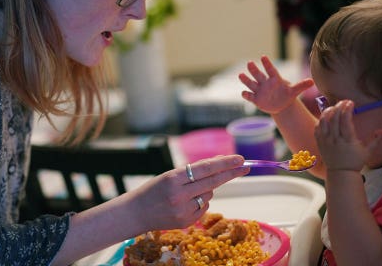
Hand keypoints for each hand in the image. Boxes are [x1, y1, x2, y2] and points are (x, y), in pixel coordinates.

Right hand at [129, 155, 248, 230]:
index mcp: (172, 179)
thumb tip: (220, 163)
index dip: (224, 163)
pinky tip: (184, 203)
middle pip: (213, 182)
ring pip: (209, 194)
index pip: (205, 169)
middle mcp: (179, 195)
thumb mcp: (169, 175)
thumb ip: (193, 171)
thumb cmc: (153, 190)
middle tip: (245, 167)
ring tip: (185, 192)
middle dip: (231, 173)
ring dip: (206, 189)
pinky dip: (200, 202)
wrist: (135, 213)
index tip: (239, 159)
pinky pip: (203, 207)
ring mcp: (183, 211)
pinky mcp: (187, 222)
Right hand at [239, 55, 314, 114]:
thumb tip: (312, 81)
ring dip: (246, 79)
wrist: (280, 104)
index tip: (263, 57)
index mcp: (274, 79)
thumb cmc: (287, 95)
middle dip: (254, 69)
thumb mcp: (294, 91)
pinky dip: (246, 94)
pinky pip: (250, 96)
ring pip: (251, 83)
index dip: (267, 64)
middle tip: (250, 63)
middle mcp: (265, 83)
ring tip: (240, 74)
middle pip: (258, 74)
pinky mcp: (255, 99)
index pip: (270, 70)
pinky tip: (244, 93)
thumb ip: (301, 86)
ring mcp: (259, 90)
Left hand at [314, 100, 381, 171]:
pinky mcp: (319, 142)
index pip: (345, 121)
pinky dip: (321, 120)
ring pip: (323, 121)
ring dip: (328, 111)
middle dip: (339, 106)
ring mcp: (326, 141)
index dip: (347, 109)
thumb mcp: (368, 151)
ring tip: (334, 106)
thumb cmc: (355, 162)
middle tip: (344, 101)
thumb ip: (376, 139)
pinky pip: (317, 128)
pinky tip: (326, 116)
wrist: (341, 173)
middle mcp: (335, 139)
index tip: (350, 102)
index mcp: (347, 140)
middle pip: (334, 118)